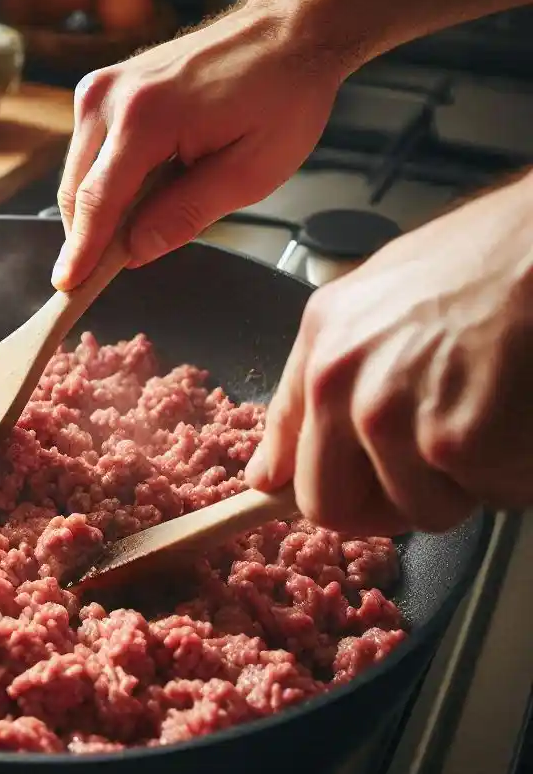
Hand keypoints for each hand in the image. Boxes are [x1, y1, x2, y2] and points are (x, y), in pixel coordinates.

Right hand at [51, 0, 344, 290]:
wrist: (286, 32)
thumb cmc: (280, 96)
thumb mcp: (250, 173)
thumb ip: (186, 215)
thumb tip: (135, 251)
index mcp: (146, 116)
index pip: (98, 201)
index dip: (81, 252)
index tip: (67, 286)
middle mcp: (111, 96)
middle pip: (77, 191)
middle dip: (89, 236)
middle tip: (112, 272)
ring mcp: (103, 87)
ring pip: (78, 174)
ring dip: (100, 208)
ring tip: (147, 219)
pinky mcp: (104, 87)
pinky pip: (89, 152)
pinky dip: (106, 181)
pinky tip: (144, 189)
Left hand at [245, 171, 532, 535]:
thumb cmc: (480, 263)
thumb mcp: (365, 305)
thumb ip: (310, 390)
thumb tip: (266, 476)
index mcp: (320, 353)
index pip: (292, 469)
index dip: (327, 491)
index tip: (348, 496)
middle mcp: (342, 387)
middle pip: (338, 510)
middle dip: (390, 501)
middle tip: (434, 461)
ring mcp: (396, 418)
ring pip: (424, 510)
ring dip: (464, 482)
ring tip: (491, 410)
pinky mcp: (461, 442)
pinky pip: (491, 497)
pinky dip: (516, 471)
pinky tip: (523, 411)